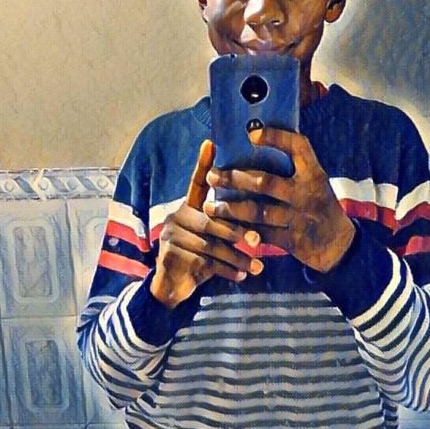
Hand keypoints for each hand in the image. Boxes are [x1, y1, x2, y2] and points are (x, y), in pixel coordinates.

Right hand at [150, 139, 263, 308]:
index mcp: (188, 207)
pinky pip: (205, 263)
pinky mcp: (171, 256)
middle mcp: (178, 217)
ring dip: (237, 257)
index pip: (197, 182)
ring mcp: (172, 236)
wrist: (174, 285)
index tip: (211, 143)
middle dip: (237, 231)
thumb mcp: (212, 236)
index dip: (203, 164)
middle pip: (211, 220)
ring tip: (257, 266)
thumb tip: (257, 208)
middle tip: (258, 239)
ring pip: (211, 245)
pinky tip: (242, 276)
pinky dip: (226, 270)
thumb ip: (225, 221)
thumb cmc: (201, 256)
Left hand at [204, 127, 354, 272]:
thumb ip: (294, 169)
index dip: (276, 137)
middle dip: (235, 179)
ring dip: (230, 208)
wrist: (339, 245)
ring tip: (209, 205)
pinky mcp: (292, 240)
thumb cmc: (319, 205)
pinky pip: (260, 234)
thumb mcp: (316, 182)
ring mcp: (299, 218)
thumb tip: (256, 145)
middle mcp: (307, 193)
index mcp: (314, 173)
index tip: (251, 133)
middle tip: (212, 175)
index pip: (298, 147)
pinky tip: (224, 227)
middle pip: (265, 182)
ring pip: (257, 211)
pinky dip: (241, 231)